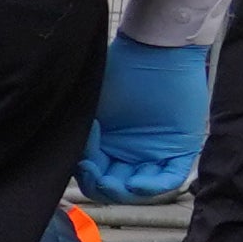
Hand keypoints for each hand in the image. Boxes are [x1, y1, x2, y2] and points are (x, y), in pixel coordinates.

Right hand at [78, 34, 209, 199]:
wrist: (155, 50)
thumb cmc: (120, 70)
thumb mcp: (91, 107)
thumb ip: (80, 133)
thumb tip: (62, 156)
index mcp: (106, 142)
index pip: (94, 174)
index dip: (86, 176)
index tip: (82, 164)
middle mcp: (129, 150)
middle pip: (115, 186)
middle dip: (105, 187)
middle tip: (100, 178)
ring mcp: (155, 151)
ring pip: (140, 187)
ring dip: (126, 190)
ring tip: (119, 183)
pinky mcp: (180, 148)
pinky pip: (170, 176)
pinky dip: (154, 186)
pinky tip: (138, 183)